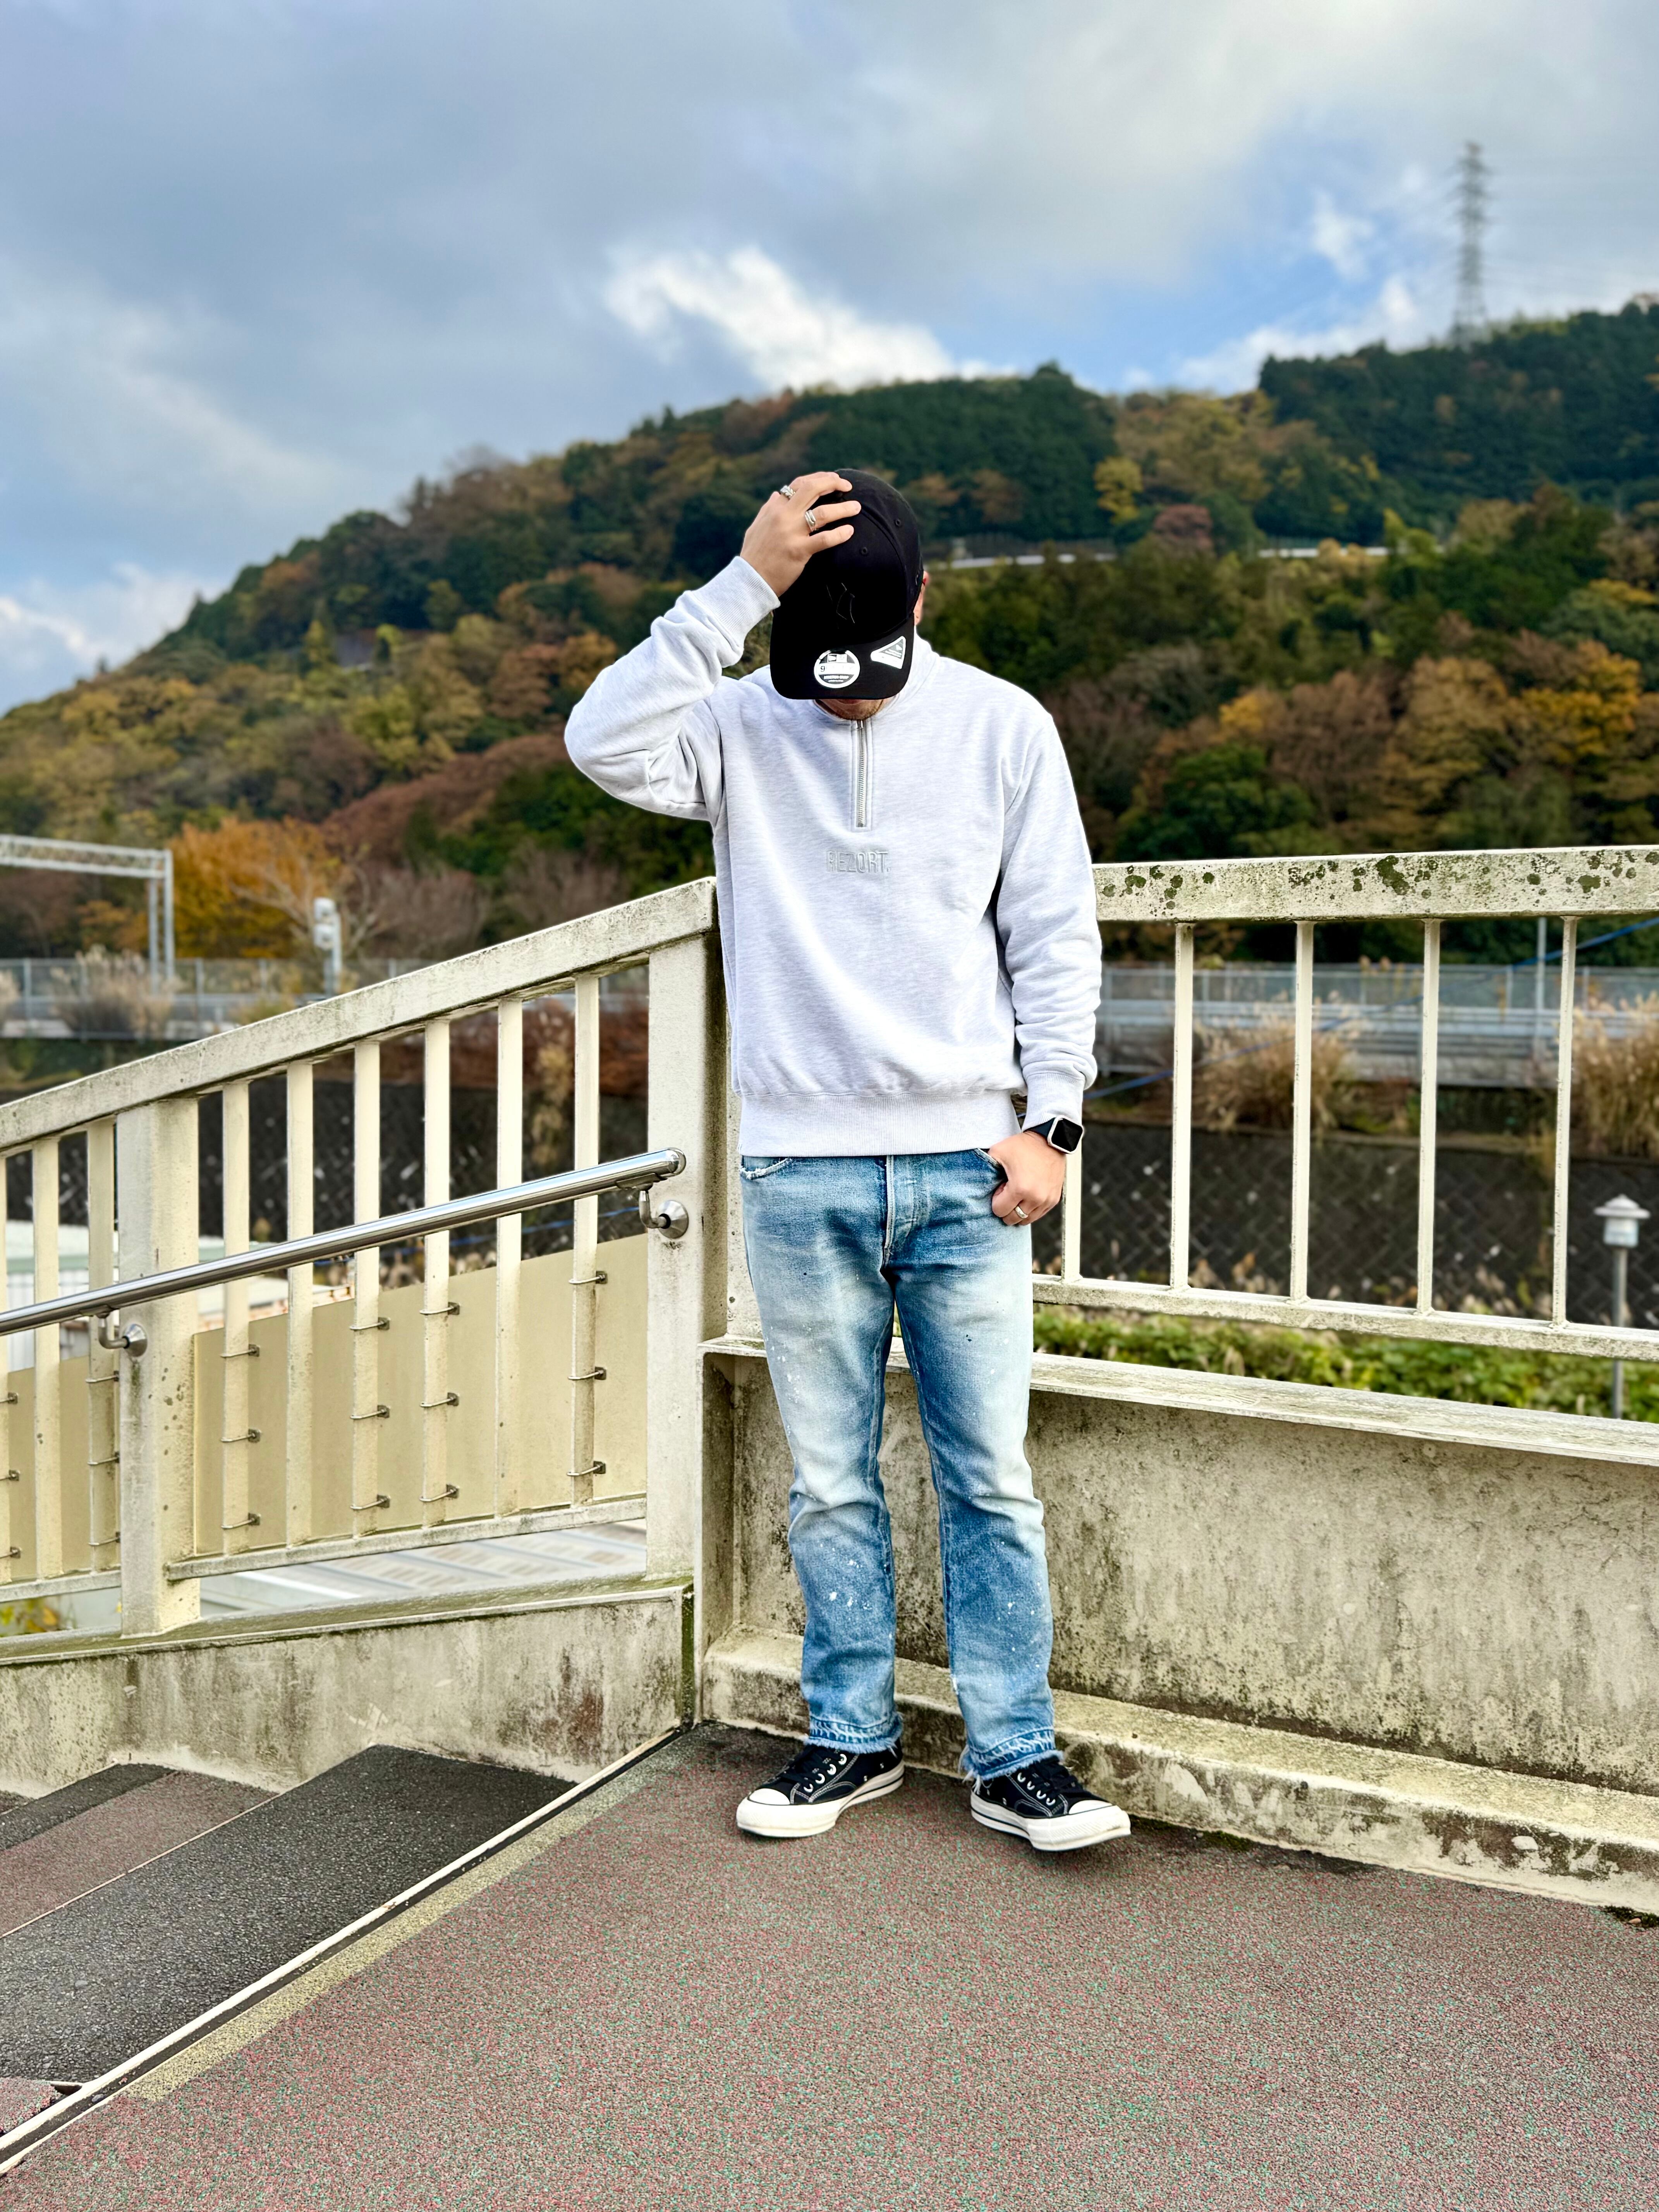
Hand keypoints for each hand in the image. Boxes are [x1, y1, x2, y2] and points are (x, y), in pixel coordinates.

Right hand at [740, 473, 859, 595]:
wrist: (749, 580)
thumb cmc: (754, 555)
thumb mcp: (757, 526)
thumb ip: (769, 509)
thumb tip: (778, 494)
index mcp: (775, 508)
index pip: (799, 484)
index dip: (819, 478)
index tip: (832, 478)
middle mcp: (783, 516)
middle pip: (812, 489)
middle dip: (833, 483)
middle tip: (848, 485)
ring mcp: (791, 533)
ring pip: (823, 513)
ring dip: (843, 508)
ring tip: (857, 507)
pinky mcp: (799, 551)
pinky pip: (824, 539)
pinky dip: (840, 534)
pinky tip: (849, 531)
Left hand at [987, 1131, 1066, 1226]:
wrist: (1049, 1140)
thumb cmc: (1023, 1146)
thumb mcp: (998, 1151)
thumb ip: (986, 1168)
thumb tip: (981, 1183)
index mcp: (1020, 1189)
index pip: (1000, 1211)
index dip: (996, 1200)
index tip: (1000, 1188)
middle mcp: (1035, 1198)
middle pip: (1013, 1219)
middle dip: (1006, 1209)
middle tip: (1007, 1193)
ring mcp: (1046, 1200)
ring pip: (1026, 1220)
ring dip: (1018, 1211)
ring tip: (1018, 1194)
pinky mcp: (1054, 1199)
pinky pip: (1038, 1215)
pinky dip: (1030, 1210)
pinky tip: (1028, 1196)